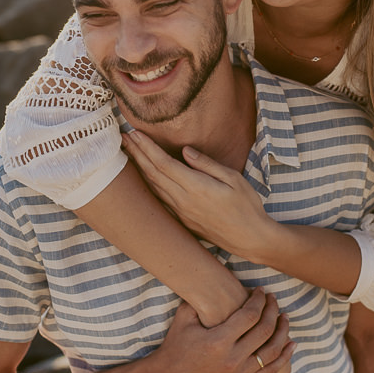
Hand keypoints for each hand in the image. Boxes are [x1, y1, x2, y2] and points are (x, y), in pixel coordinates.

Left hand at [122, 131, 267, 257]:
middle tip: (124, 138)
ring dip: (139, 168)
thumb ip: (207, 164)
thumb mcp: (233, 179)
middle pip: (153, 174)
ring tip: (129, 152)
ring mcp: (181, 212)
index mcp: (196, 187)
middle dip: (137, 154)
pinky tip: (144, 176)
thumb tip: (185, 150)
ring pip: (153, 187)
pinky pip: (160, 198)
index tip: (135, 134)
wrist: (250, 239)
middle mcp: (183, 201)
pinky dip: (148, 184)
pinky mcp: (182, 220)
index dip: (147, 148)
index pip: (164, 164)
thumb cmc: (246, 206)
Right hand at [154, 288, 294, 372]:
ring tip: (285, 317)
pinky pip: (270, 370)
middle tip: (273, 299)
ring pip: (272, 351)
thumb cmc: (176, 346)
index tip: (262, 291)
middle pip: (264, 331)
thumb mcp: (184, 318)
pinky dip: (284, 356)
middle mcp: (232, 360)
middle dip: (272, 311)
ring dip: (283, 332)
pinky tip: (291, 343)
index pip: (249, 316)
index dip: (259, 301)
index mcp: (218, 341)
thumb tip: (216, 280)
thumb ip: (200, 300)